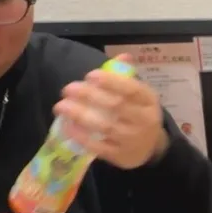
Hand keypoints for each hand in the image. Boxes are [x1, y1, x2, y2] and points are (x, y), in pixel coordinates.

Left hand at [53, 55, 169, 168]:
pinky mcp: (120, 156)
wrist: (150, 148)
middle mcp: (144, 120)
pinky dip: (82, 137)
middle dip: (89, 96)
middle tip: (68, 89)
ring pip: (105, 126)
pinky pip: (99, 147)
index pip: (131, 89)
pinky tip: (68, 126)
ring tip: (61, 106)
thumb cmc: (138, 114)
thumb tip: (123, 56)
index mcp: (149, 100)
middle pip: (116, 106)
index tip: (90, 75)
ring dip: (80, 115)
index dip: (110, 81)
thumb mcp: (139, 95)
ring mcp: (132, 140)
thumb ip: (127, 76)